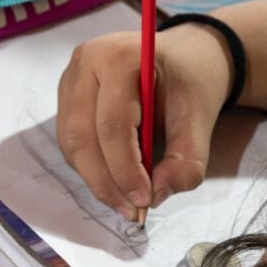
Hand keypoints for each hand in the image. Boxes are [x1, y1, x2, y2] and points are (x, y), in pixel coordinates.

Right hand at [57, 24, 232, 218]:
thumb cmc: (189, 81)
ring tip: (124, 201)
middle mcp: (86, 62)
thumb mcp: (200, 116)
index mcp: (120, 56)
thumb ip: (187, 158)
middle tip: (131, 210)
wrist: (182, 57)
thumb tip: (158, 194)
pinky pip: (70, 141)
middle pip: (82, 135)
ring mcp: (70, 78)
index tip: (144, 200)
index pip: (112, 124)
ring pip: (70, 142)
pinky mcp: (66, 96)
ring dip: (95, 179)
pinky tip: (114, 180)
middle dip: (105, 181)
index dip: (125, 169)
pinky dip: (90, 167)